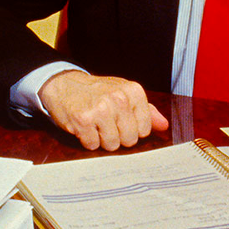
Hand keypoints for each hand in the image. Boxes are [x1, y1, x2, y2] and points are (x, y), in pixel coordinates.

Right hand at [38, 70, 167, 149]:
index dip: (132, 130)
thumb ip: (146, 110)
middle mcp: (119, 98)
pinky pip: (92, 145)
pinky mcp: (83, 120)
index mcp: (133, 91)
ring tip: (95, 125)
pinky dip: (87, 140)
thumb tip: (164, 126)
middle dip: (117, 137)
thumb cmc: (97, 91)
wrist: (64, 84)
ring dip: (102, 140)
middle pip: (129, 139)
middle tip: (106, 124)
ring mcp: (101, 109)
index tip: (120, 121)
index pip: (144, 129)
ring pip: (112, 145)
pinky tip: (84, 127)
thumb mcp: (124, 93)